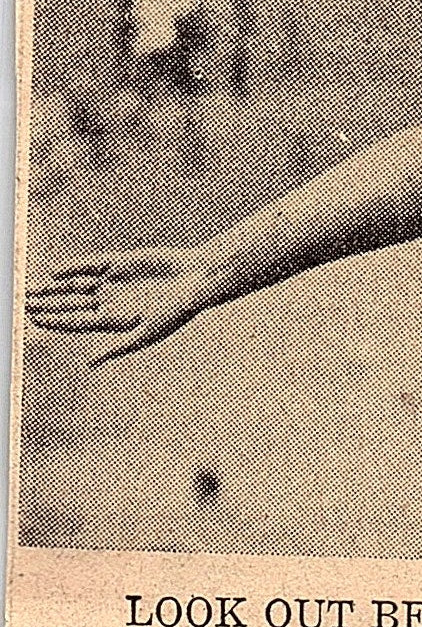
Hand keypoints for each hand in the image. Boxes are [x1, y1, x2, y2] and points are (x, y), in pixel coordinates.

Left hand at [25, 246, 217, 366]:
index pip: (75, 322)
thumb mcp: (147, 333)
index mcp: (115, 321)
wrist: (196, 279)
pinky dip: (73, 268)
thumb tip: (89, 363)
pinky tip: (55, 273)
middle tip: (19, 301)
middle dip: (45, 304)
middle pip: (70, 305)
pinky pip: (90, 265)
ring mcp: (114, 282)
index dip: (52, 320)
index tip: (30, 318)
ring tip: (29, 289)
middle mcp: (110, 302)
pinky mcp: (120, 263)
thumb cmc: (178, 310)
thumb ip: (118, 347)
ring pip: (75, 286)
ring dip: (53, 288)